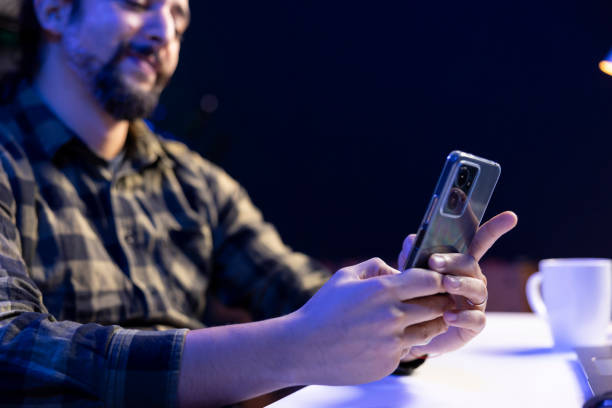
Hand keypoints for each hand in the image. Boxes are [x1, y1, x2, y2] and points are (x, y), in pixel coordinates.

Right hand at [289, 257, 453, 384]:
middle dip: (440, 301)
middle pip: (438, 306)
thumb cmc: (323, 309)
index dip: (438, 279)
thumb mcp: (345, 277)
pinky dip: (405, 344)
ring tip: (416, 319)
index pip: (430, 280)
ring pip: (430, 331)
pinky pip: (409, 350)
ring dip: (428, 324)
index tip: (435, 281)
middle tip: (436, 300)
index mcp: (383, 290)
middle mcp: (393, 316)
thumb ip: (374, 267)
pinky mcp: (389, 363)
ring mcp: (393, 342)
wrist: (303, 347)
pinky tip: (388, 339)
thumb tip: (397, 270)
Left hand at [397, 211, 517, 358]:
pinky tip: (448, 316)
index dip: (495, 228)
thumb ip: (412, 255)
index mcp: (459, 264)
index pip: (479, 242)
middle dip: (453, 261)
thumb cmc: (417, 296)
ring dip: (461, 284)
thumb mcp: (410, 272)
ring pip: (477, 289)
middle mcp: (472, 280)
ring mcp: (475, 302)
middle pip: (471, 264)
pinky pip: (475, 319)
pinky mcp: (473, 325)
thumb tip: (412, 239)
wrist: (412, 331)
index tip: (511, 217)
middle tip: (434, 262)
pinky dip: (462, 317)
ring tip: (445, 285)